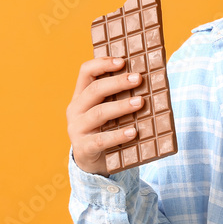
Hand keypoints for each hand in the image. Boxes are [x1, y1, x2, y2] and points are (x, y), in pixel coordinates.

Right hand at [66, 57, 143, 175]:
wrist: (91, 162)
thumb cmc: (105, 128)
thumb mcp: (107, 110)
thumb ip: (118, 96)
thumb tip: (147, 79)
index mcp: (81, 95)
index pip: (86, 71)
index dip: (103, 63)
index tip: (122, 61)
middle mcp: (76, 109)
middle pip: (95, 90)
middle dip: (118, 83)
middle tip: (138, 79)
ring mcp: (77, 129)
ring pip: (99, 113)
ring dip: (121, 106)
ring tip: (140, 102)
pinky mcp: (84, 148)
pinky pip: (101, 140)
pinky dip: (118, 135)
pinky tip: (134, 132)